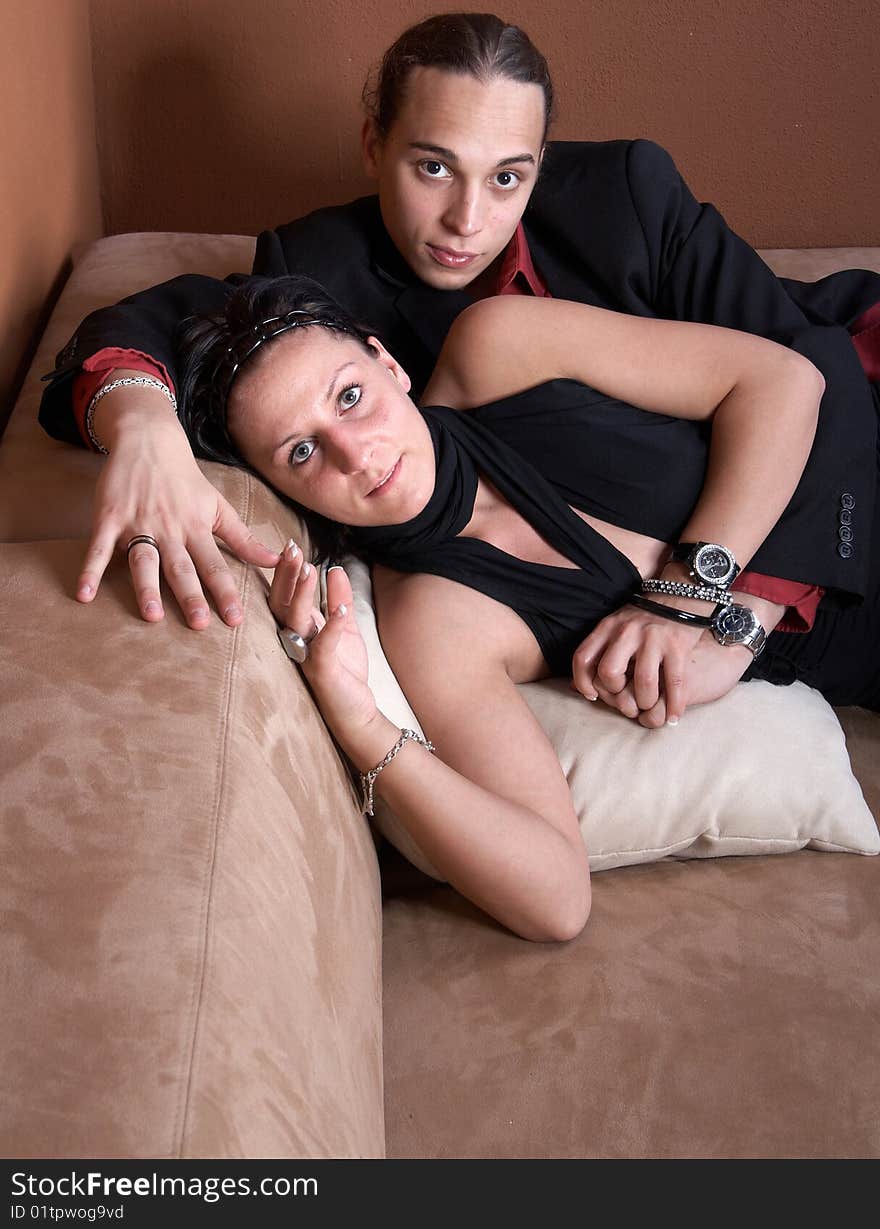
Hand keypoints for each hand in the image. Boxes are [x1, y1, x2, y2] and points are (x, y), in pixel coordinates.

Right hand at [77, 419, 279, 626]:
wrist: (149, 440)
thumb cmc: (186, 480)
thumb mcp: (218, 507)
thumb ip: (244, 539)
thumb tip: (277, 560)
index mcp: (196, 528)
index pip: (215, 565)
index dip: (225, 592)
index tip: (235, 619)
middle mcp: (169, 528)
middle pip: (181, 567)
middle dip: (190, 595)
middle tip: (199, 624)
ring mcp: (137, 522)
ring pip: (144, 560)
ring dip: (146, 587)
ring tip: (151, 615)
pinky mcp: (109, 517)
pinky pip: (98, 547)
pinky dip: (90, 570)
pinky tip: (84, 594)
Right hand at [270, 547, 376, 741]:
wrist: (355, 710)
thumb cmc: (344, 671)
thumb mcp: (343, 628)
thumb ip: (338, 600)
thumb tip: (334, 569)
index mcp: (298, 628)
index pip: (286, 594)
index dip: (286, 571)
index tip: (289, 546)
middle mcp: (295, 640)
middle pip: (283, 603)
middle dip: (287, 576)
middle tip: (291, 550)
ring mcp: (305, 655)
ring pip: (297, 621)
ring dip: (303, 595)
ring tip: (310, 569)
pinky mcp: (321, 671)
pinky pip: (323, 646)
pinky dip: (332, 626)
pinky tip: (339, 609)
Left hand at [572, 603, 705, 724]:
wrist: (681, 594)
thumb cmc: (644, 618)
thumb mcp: (615, 625)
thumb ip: (598, 650)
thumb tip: (574, 686)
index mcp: (608, 626)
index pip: (583, 658)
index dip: (583, 683)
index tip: (593, 696)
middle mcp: (627, 630)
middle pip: (609, 671)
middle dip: (616, 693)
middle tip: (625, 699)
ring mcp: (654, 637)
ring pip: (643, 682)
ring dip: (646, 702)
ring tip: (649, 707)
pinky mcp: (678, 646)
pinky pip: (674, 683)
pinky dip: (674, 705)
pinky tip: (674, 715)